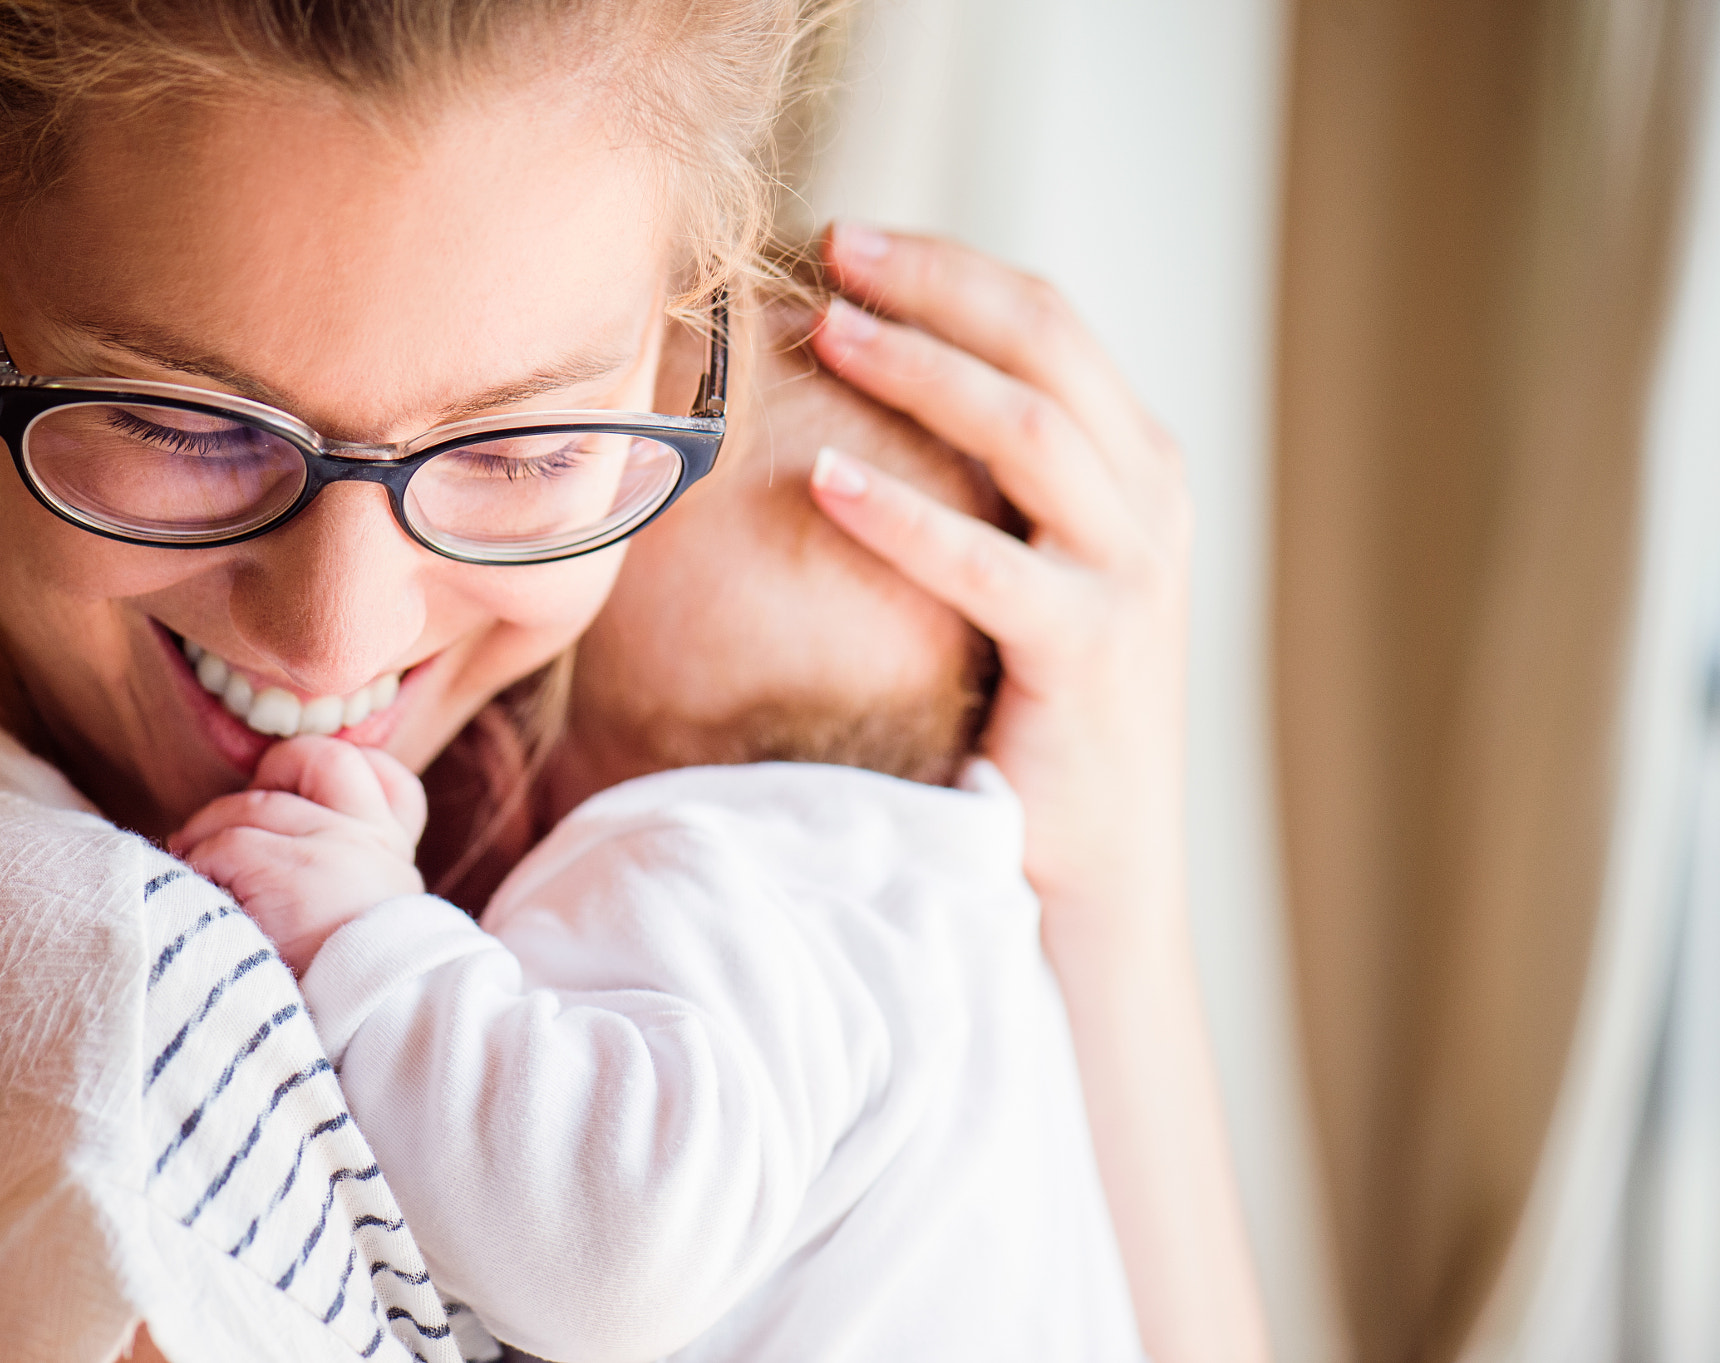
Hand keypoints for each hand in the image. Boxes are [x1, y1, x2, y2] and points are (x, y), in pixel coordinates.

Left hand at [171, 736, 427, 974]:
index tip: (296, 788)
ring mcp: (336, 852)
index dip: (341, 769)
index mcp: (395, 858)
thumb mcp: (367, 928)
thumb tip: (273, 842)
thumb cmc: (347, 998)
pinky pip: (224, 845)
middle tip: (225, 825)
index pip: (389, 779)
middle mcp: (373, 842)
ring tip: (190, 870)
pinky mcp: (290, 875)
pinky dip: (198, 865)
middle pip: (321, 761)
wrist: (369, 1042)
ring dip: (208, 832)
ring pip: (252, 804)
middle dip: (266, 777)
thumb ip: (344, 881)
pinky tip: (195, 898)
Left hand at [805, 225, 1191, 963]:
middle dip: (934, 281)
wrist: (1091, 870)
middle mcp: (1150, 500)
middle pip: (1044, 341)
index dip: (951, 268)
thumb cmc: (1035, 714)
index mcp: (1136, 466)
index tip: (851, 241)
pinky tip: (824, 481)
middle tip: (831, 247)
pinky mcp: (1091, 652)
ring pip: (1028, 426)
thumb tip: (866, 392)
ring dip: (918, 367)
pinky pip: (989, 563)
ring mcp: (1132, 574)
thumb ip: (991, 487)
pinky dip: (903, 517)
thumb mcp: (1031, 571)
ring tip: (826, 329)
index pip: (1048, 323)